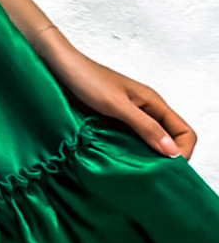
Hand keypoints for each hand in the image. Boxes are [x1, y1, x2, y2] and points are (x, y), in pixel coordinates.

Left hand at [36, 31, 196, 161]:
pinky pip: (127, 141)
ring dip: (143, 157)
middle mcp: (145, 111)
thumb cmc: (86, 78)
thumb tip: (172, 151)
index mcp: (153, 103)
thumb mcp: (117, 105)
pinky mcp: (111, 122)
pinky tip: (116, 161)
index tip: (167, 168)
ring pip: (147, 143)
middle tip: (149, 175)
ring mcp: (128, 117)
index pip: (184, 132)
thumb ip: (145, 126)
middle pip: (168, 140)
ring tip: (132, 172)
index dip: (182, 151)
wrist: (59, 66)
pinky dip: (126, 153)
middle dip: (164, 159)